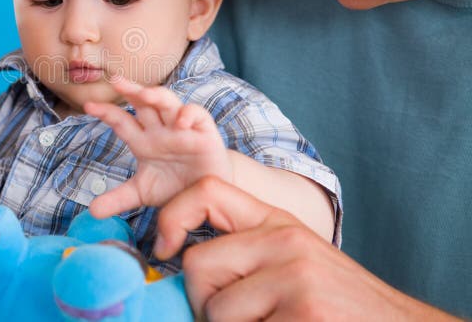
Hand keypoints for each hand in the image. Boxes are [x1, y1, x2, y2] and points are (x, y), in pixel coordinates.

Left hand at [83, 76, 230, 218]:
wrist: (208, 194)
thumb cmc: (174, 187)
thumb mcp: (143, 193)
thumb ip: (118, 199)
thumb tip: (91, 211)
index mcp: (143, 140)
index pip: (121, 121)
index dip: (106, 112)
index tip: (88, 106)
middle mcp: (160, 129)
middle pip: (143, 103)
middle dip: (130, 90)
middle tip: (115, 81)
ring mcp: (182, 128)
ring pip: (168, 102)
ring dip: (156, 96)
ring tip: (144, 94)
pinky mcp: (204, 132)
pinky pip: (197, 114)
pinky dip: (189, 115)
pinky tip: (180, 122)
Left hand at [156, 176, 456, 320]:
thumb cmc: (335, 302)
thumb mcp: (292, 261)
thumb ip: (244, 253)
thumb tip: (175, 260)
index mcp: (278, 222)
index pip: (207, 191)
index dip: (172, 217)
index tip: (164, 249)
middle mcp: (285, 241)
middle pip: (199, 264)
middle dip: (202, 301)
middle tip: (235, 318)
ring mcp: (296, 278)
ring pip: (216, 310)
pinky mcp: (304, 314)